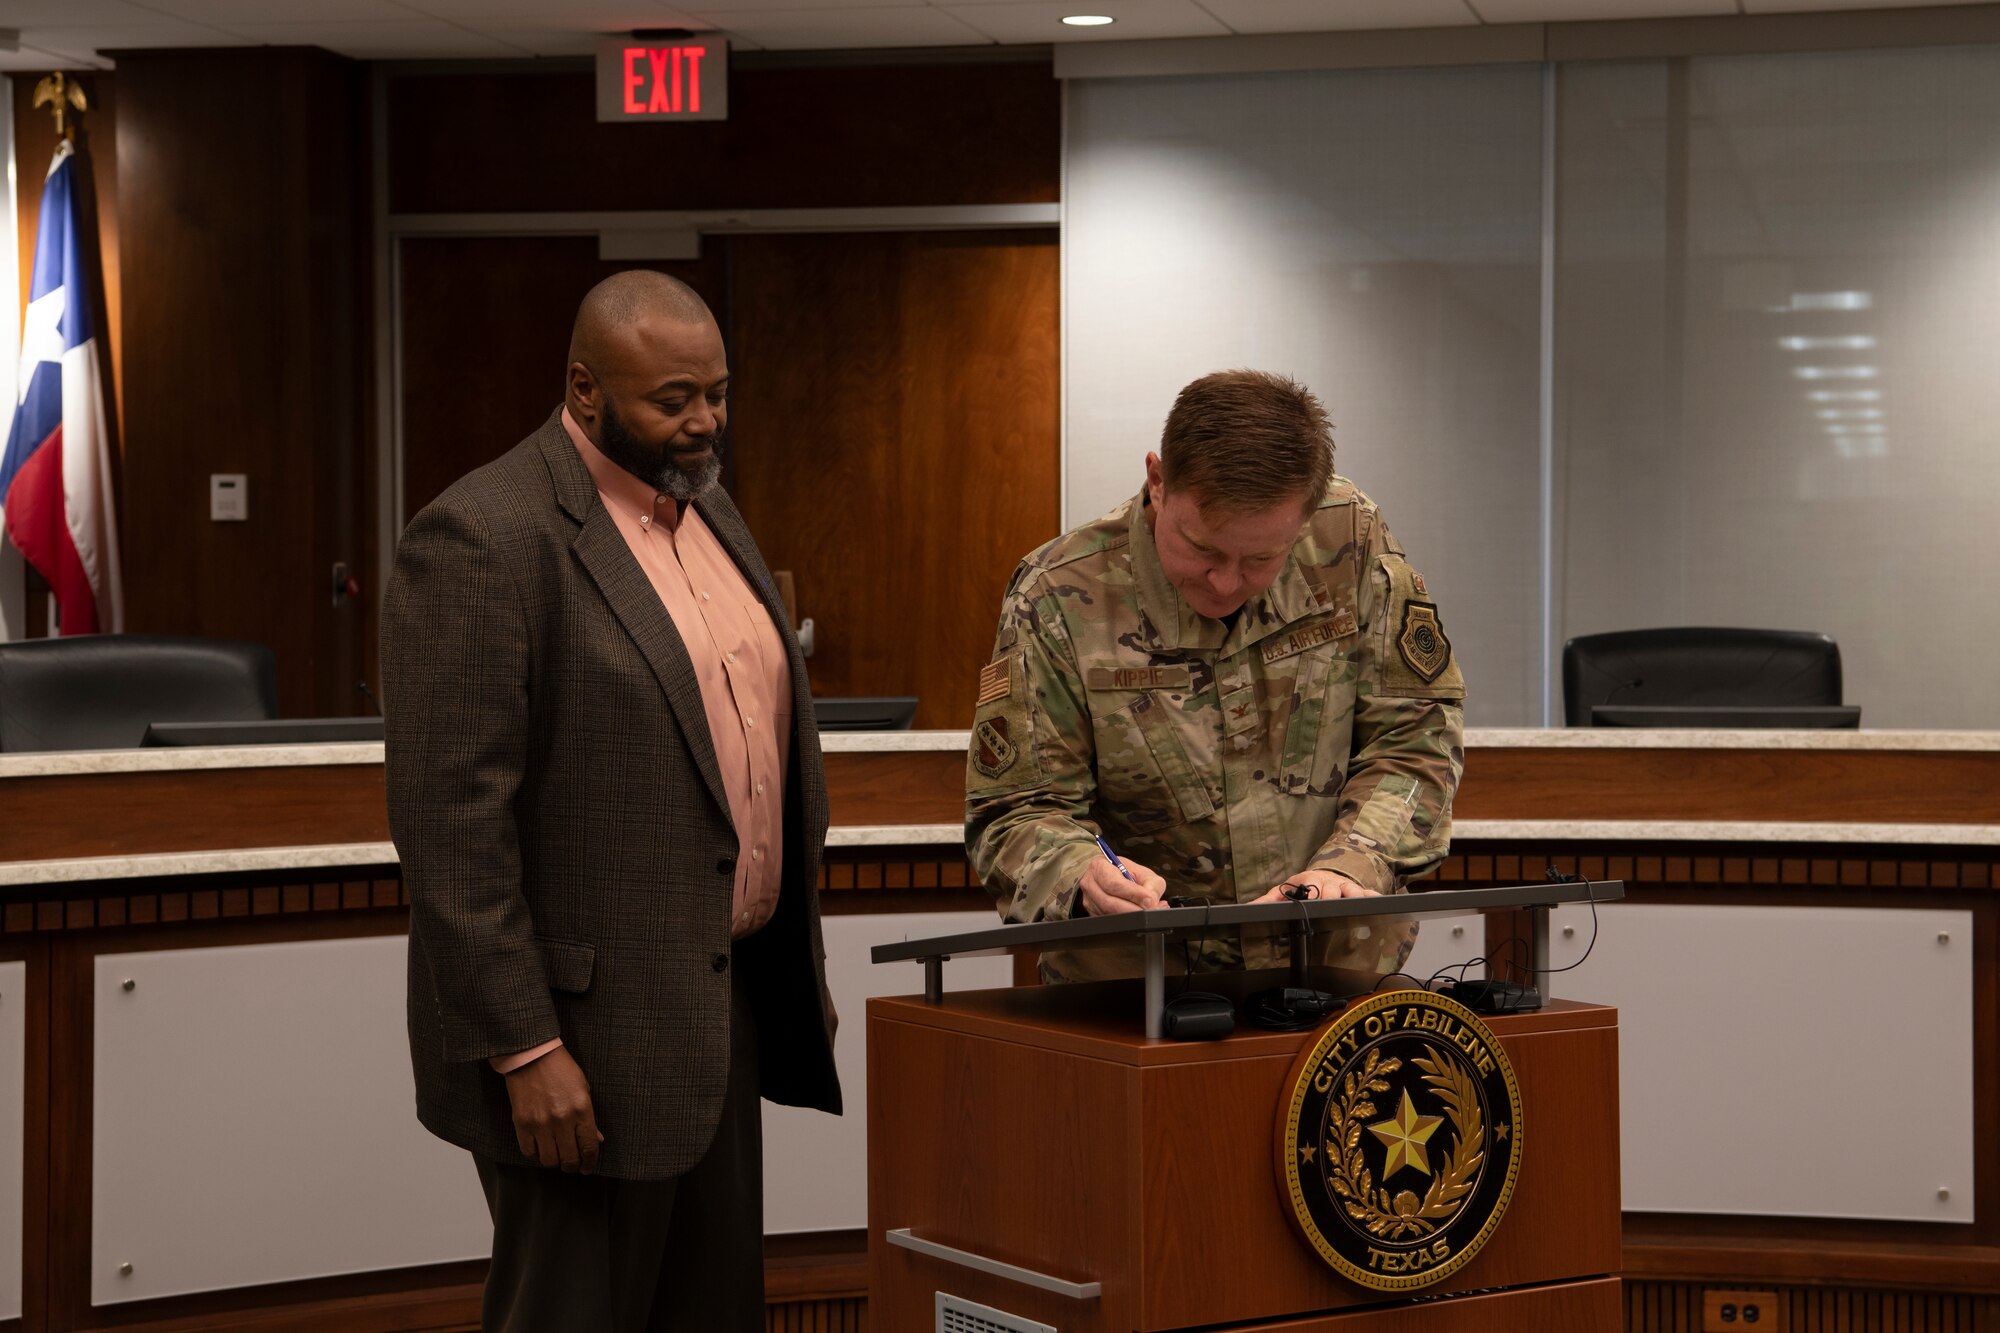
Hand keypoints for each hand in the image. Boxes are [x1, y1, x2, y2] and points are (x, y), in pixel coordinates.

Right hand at [503, 1046, 603, 1172]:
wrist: (532, 1056)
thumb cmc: (561, 1070)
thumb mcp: (583, 1089)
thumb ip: (589, 1118)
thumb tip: (596, 1139)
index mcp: (581, 1110)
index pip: (588, 1147)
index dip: (590, 1163)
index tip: (588, 1168)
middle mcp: (561, 1120)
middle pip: (569, 1159)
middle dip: (573, 1166)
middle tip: (573, 1165)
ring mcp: (540, 1123)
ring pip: (548, 1160)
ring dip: (554, 1162)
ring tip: (557, 1156)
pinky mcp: (521, 1123)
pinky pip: (529, 1152)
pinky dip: (535, 1154)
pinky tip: (540, 1147)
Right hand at [1077, 854, 1166, 914]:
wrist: (1103, 875)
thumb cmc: (1121, 871)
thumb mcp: (1140, 870)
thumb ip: (1151, 883)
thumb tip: (1152, 901)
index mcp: (1100, 868)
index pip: (1114, 884)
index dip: (1133, 894)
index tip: (1150, 899)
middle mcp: (1090, 885)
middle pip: (1111, 904)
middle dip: (1134, 910)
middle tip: (1152, 910)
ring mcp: (1089, 902)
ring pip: (1110, 916)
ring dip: (1132, 918)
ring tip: (1148, 913)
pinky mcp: (1093, 915)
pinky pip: (1110, 923)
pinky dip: (1127, 922)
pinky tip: (1138, 917)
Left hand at [1250, 869, 1376, 905]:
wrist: (1324, 875)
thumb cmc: (1304, 887)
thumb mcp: (1285, 890)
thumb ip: (1269, 900)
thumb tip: (1250, 908)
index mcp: (1310, 881)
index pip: (1311, 887)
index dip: (1313, 895)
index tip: (1312, 901)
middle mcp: (1329, 882)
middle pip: (1332, 890)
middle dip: (1332, 897)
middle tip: (1332, 906)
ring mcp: (1344, 886)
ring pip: (1351, 891)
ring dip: (1354, 897)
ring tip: (1355, 904)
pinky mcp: (1357, 891)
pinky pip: (1368, 893)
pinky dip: (1373, 897)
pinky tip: (1378, 901)